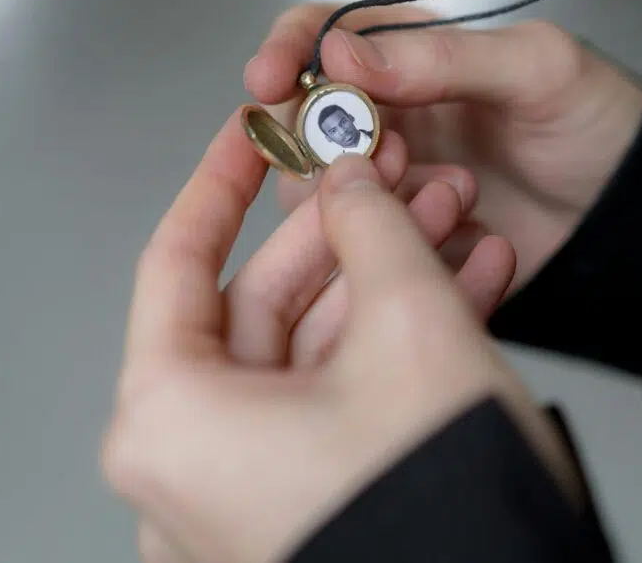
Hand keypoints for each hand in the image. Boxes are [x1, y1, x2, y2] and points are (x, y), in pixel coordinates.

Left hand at [102, 112, 582, 562]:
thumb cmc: (439, 509)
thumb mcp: (411, 326)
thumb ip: (374, 228)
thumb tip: (354, 180)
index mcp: (173, 423)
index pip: (179, 262)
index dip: (224, 180)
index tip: (255, 132)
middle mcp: (198, 466)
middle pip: (265, 306)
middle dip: (351, 231)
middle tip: (399, 178)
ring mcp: (257, 491)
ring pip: (319, 350)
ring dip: (393, 281)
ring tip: (457, 224)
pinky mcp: (315, 501)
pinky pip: (345, 399)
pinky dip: (400, 343)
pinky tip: (468, 285)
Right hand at [244, 3, 641, 288]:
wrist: (633, 215)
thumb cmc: (598, 124)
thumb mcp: (537, 70)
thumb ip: (444, 58)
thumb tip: (345, 54)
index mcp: (416, 56)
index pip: (325, 37)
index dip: (289, 51)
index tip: (270, 78)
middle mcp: (395, 117)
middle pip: (308, 121)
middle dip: (328, 139)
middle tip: (388, 154)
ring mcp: (399, 182)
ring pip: (326, 190)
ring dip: (369, 195)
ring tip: (451, 193)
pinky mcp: (410, 239)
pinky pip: (367, 244)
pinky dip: (396, 240)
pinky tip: (461, 233)